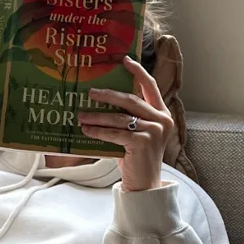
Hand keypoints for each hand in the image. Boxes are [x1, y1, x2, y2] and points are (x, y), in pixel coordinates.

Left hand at [77, 56, 173, 192]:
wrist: (143, 184)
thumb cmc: (135, 157)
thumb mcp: (135, 133)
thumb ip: (127, 117)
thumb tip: (100, 101)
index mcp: (162, 114)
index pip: (151, 87)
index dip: (138, 72)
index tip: (125, 60)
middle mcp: (161, 120)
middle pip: (130, 100)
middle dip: (108, 95)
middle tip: (89, 93)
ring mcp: (154, 131)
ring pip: (119, 118)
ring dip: (97, 116)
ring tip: (81, 115)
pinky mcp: (142, 143)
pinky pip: (115, 133)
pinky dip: (98, 131)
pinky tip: (86, 130)